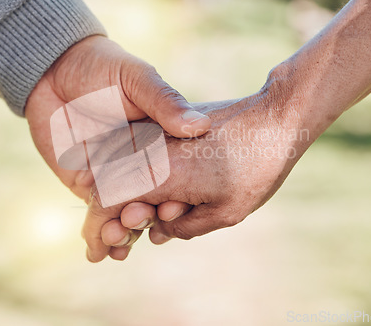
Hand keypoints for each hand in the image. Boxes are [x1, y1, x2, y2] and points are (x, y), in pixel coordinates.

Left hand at [24, 35, 210, 259]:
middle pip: (152, 200)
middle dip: (147, 218)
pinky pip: (98, 214)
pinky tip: (105, 250)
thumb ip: (164, 101)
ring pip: (126, 212)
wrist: (52, 70)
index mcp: (161, 139)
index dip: (177, 195)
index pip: (177, 176)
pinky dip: (103, 234)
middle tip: (137, 222)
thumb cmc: (100, 66)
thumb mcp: (137, 78)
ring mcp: (113, 175)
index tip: (173, 208)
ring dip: (126, 232)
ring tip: (119, 242)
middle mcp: (140, 161)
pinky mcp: (86, 184)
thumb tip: (198, 126)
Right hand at [85, 71, 314, 255]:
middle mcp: (149, 149)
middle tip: (117, 245)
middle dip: (105, 220)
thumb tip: (156, 233)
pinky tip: (151, 199)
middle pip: (107, 188)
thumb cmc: (256, 166)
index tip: (96, 253)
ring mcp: (157, 135)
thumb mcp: (225, 212)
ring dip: (118, 201)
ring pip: (121, 171)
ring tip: (135, 227)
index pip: (106, 204)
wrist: (274, 117)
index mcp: (159, 172)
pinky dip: (134, 181)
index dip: (96, 232)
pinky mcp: (167, 128)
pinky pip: (138, 156)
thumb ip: (182, 227)